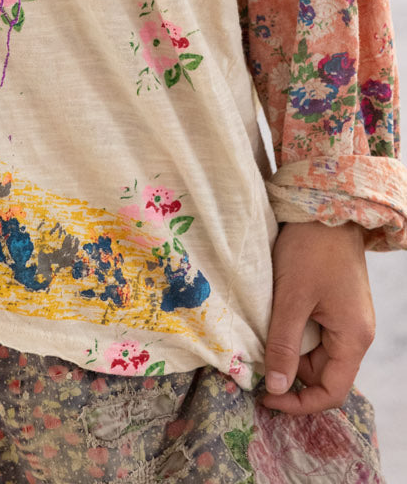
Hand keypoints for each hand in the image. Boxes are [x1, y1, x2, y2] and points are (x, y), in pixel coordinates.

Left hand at [262, 221, 374, 413]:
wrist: (324, 207)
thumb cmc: (311, 249)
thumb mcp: (291, 298)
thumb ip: (283, 345)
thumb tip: (276, 388)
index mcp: (353, 338)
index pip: (331, 392)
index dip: (299, 402)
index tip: (266, 397)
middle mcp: (355, 333)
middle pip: (321, 372)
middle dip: (289, 372)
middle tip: (253, 362)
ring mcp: (347, 318)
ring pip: (314, 351)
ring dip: (288, 349)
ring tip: (259, 336)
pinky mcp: (335, 304)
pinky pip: (314, 331)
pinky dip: (292, 330)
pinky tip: (272, 320)